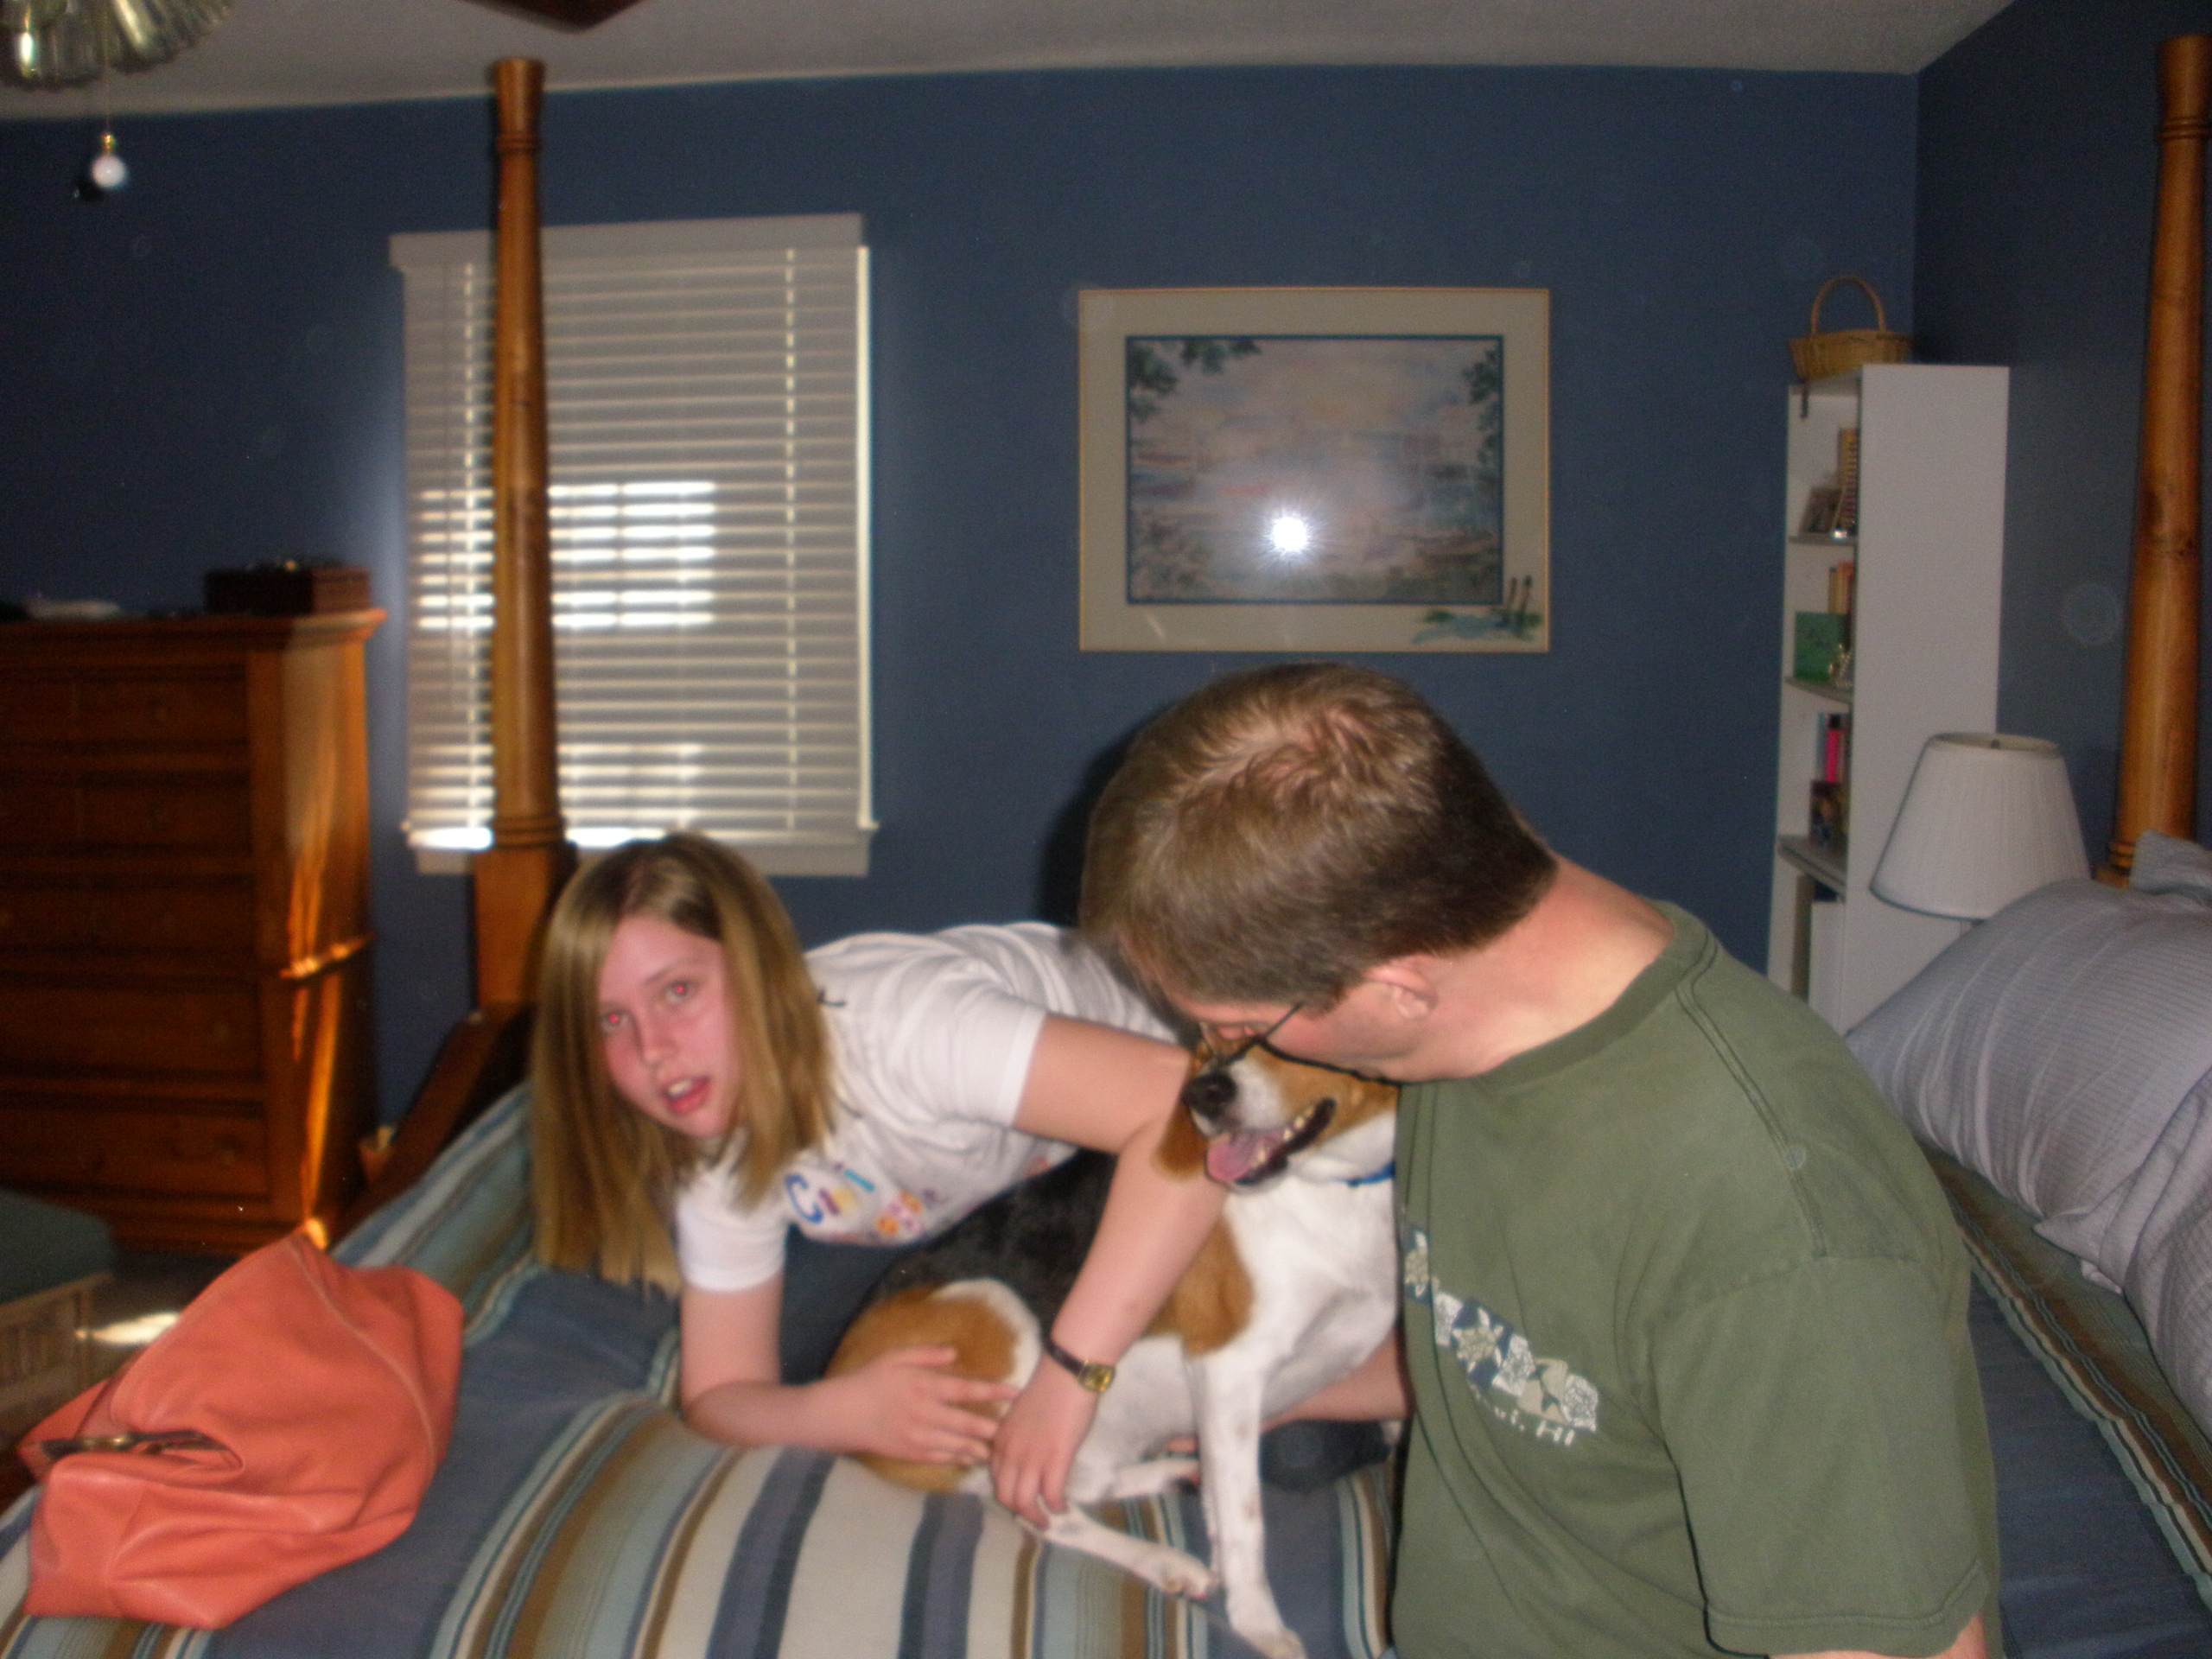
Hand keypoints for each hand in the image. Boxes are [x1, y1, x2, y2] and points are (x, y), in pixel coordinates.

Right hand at [826, 1345, 1017, 1464]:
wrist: (843, 1414)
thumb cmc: (870, 1380)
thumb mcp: (895, 1357)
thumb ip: (926, 1353)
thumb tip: (955, 1352)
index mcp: (924, 1386)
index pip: (966, 1390)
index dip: (993, 1392)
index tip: (1015, 1392)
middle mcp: (926, 1413)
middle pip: (968, 1423)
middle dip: (994, 1428)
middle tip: (1016, 1430)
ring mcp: (919, 1436)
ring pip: (958, 1445)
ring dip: (981, 1447)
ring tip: (1001, 1450)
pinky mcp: (911, 1453)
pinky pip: (942, 1458)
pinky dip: (960, 1459)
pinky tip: (974, 1459)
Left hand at [992, 1358, 1099, 1525]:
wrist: (1065, 1377)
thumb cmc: (1048, 1391)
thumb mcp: (1021, 1418)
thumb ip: (1019, 1440)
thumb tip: (1030, 1457)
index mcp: (1001, 1442)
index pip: (997, 1479)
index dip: (1009, 1494)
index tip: (1022, 1498)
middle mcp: (1011, 1454)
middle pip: (1006, 1497)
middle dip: (1020, 1512)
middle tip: (1035, 1516)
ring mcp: (1032, 1459)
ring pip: (1025, 1502)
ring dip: (1037, 1517)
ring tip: (1048, 1520)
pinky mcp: (1055, 1460)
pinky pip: (1051, 1495)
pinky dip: (1057, 1506)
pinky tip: (1063, 1506)